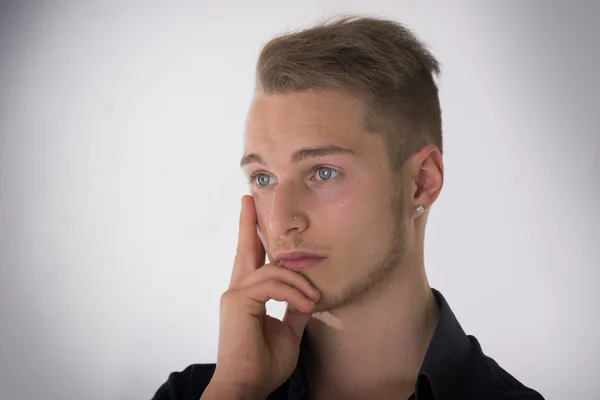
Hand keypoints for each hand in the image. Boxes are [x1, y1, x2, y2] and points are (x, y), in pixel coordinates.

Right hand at [204, 195, 319, 399]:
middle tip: (249, 199)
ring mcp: (235, 294)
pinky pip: (272, 283)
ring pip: (273, 270)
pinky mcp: (238, 300)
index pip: (252, 260)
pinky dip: (293, 292)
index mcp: (247, 296)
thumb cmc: (264, 363)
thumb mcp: (289, 330)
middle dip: (249, 222)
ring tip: (313, 300)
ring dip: (299, 283)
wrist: (248, 385)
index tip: (254, 216)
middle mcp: (237, 289)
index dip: (254, 238)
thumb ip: (295, 308)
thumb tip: (309, 295)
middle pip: (245, 248)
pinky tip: (306, 304)